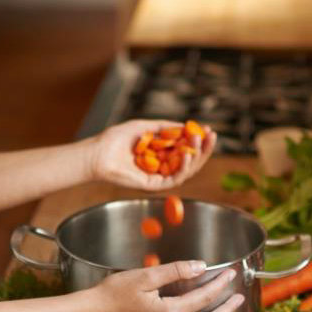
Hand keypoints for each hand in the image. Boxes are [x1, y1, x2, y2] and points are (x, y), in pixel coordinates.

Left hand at [83, 119, 216, 190]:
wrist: (98, 153)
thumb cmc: (115, 139)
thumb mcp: (144, 126)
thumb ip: (164, 127)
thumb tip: (184, 125)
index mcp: (161, 154)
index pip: (186, 148)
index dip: (198, 140)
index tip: (209, 130)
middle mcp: (162, 167)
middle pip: (190, 161)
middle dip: (204, 148)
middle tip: (213, 136)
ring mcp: (159, 177)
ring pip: (186, 171)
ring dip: (196, 156)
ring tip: (200, 141)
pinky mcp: (153, 186)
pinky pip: (174, 179)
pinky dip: (184, 168)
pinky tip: (188, 155)